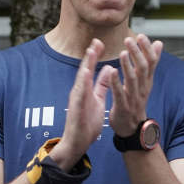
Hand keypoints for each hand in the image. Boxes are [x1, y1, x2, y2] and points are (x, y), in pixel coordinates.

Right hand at [50, 39, 116, 166]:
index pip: (90, 69)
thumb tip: (108, 69)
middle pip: (84, 70)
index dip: (94, 56)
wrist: (77, 143)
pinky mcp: (75, 108)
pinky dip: (82, 83)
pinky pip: (79, 94)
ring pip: (80, 80)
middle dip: (90, 56)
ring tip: (91, 51)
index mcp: (85, 90)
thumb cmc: (86, 123)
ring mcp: (76, 100)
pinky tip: (86, 73)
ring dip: (85, 65)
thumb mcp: (97, 100)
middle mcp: (79, 92)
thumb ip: (101, 85)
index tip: (100, 42)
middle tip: (96, 41)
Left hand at [108, 33, 162, 137]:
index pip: (151, 62)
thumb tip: (159, 43)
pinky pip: (120, 94)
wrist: (132, 128)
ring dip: (127, 65)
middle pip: (142, 68)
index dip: (147, 49)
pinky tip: (112, 72)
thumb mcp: (146, 81)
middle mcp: (142, 88)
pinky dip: (116, 83)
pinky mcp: (123, 107)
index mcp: (146, 81)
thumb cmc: (136, 101)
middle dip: (137, 53)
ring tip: (123, 52)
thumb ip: (151, 62)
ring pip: (132, 80)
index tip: (141, 36)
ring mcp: (133, 98)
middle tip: (129, 39)